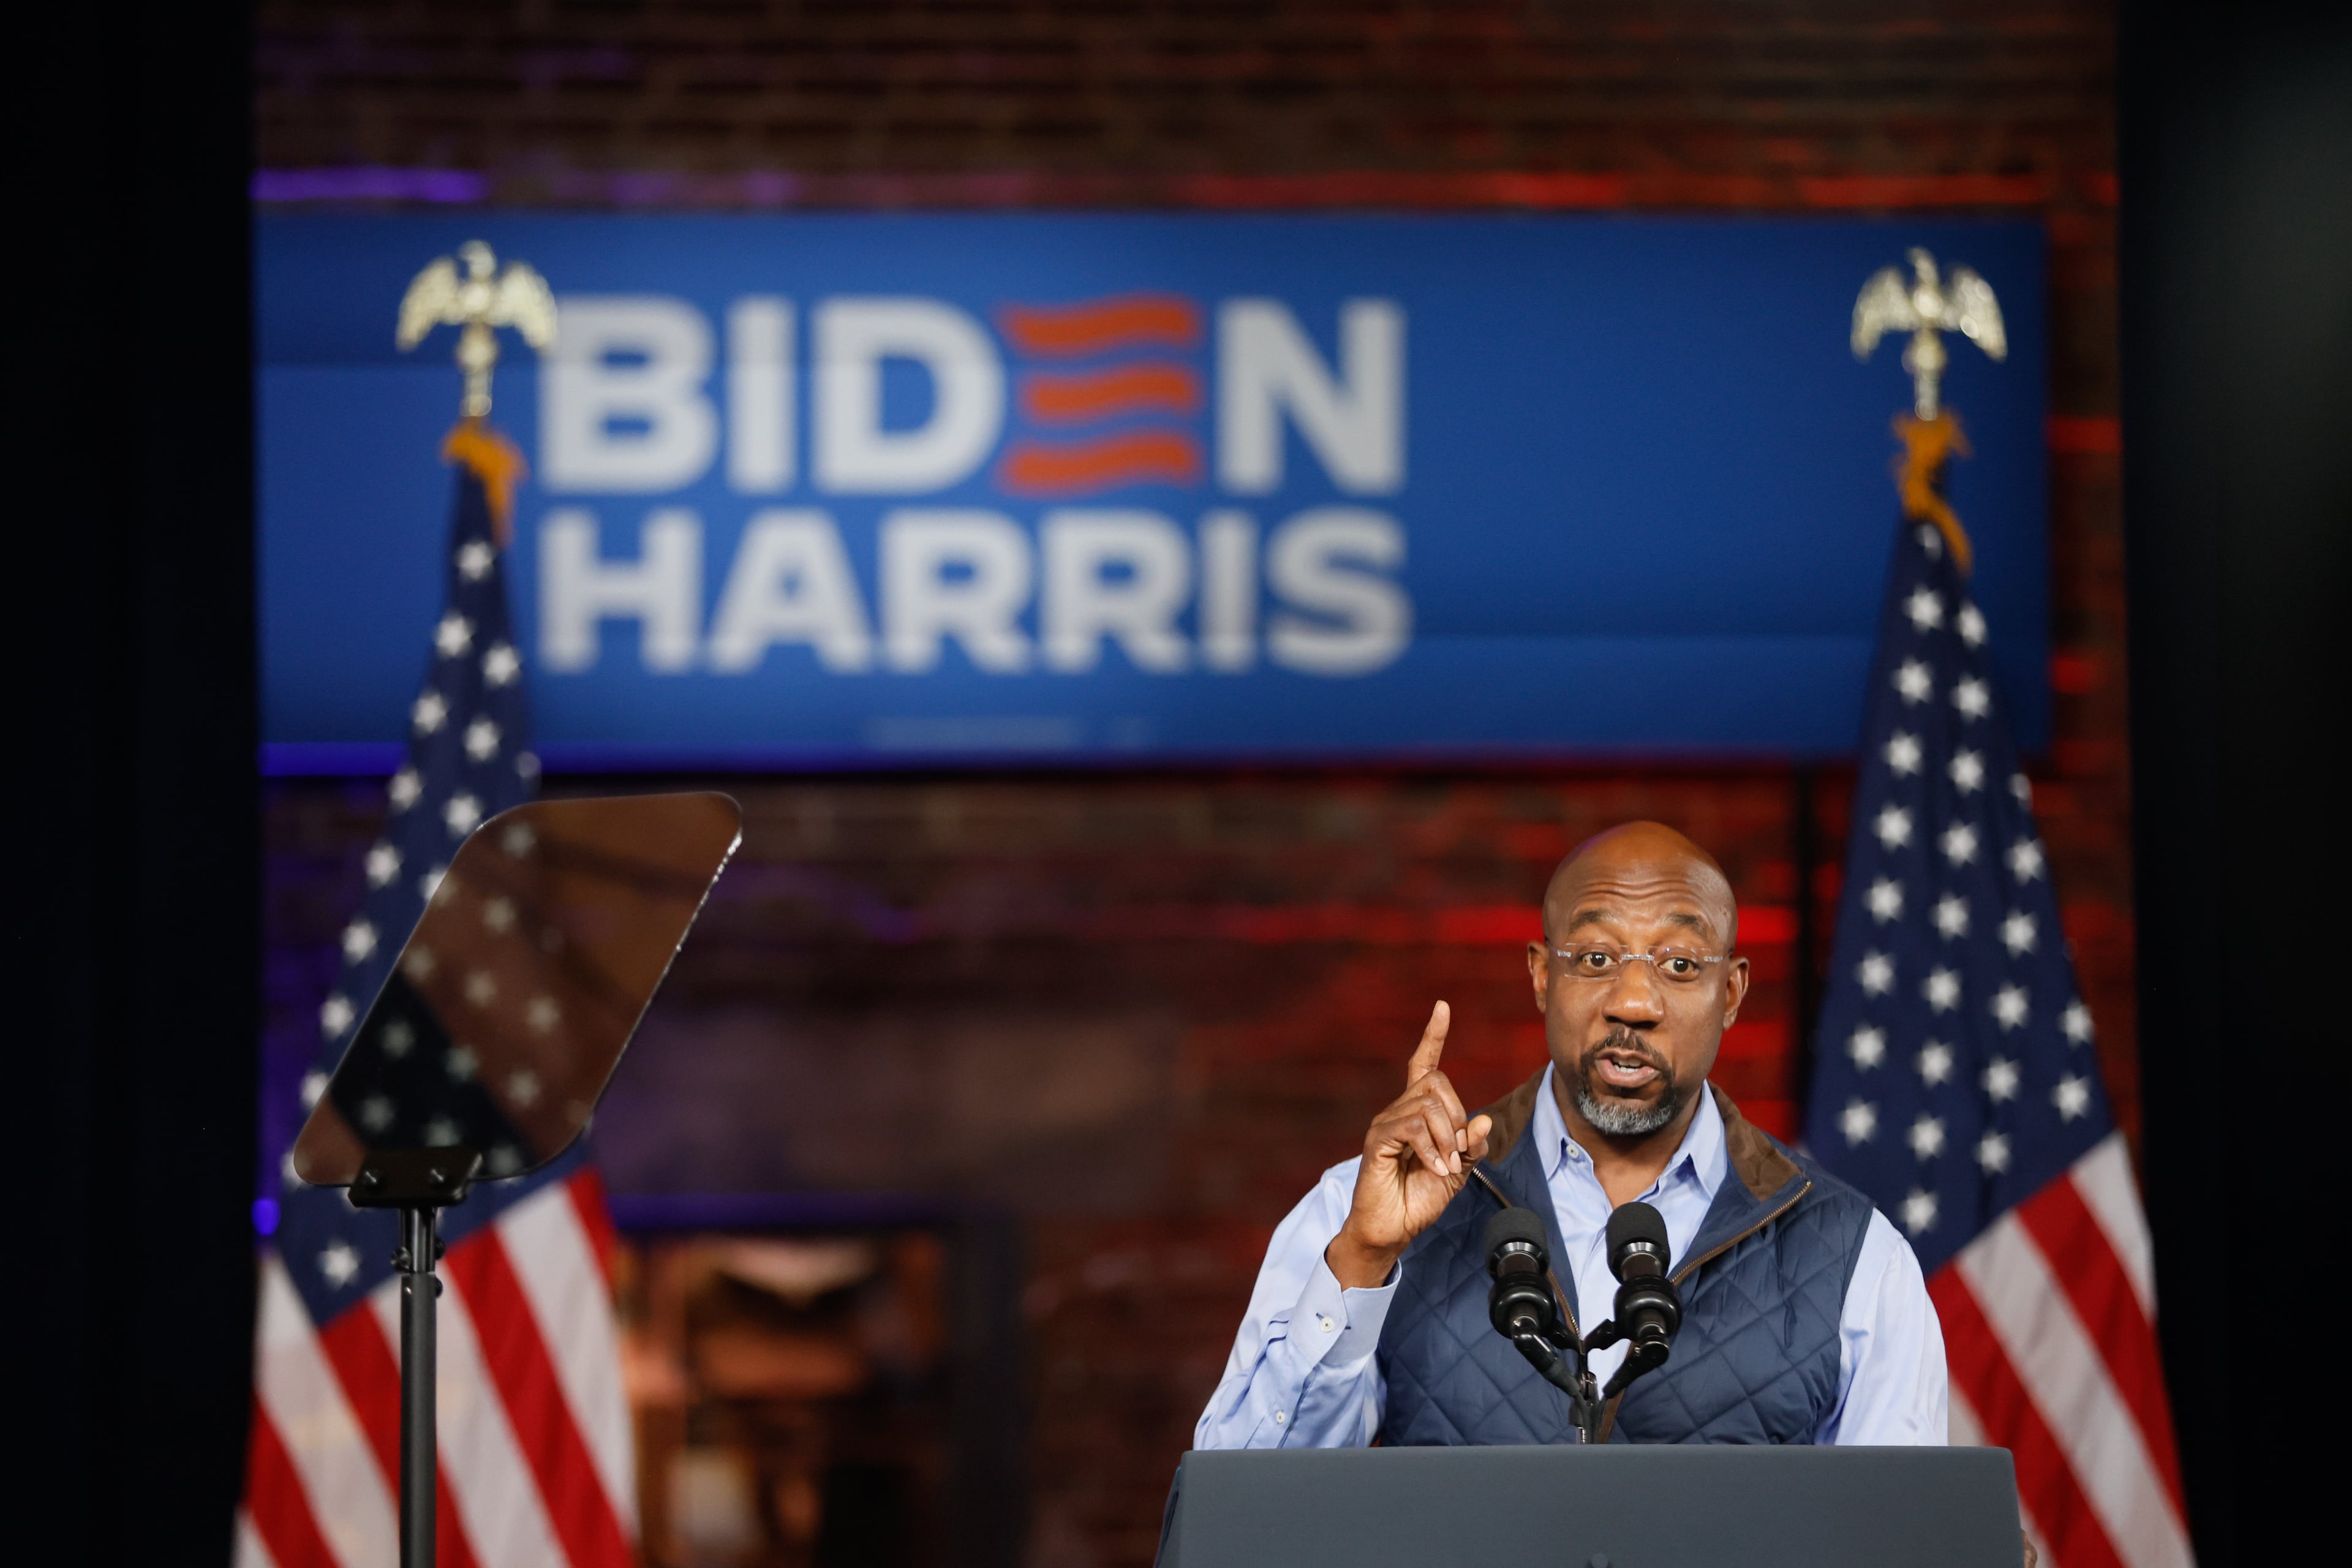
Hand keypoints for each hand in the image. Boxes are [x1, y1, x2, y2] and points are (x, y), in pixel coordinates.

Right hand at [1327, 1002, 1493, 1288]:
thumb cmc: (1421, 1198)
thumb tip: (1482, 1120)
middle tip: (1457, 1153)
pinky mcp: (1377, 1140)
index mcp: (1418, 1113)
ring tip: (1446, 1167)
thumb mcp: (1459, 1171)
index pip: (1424, 1064)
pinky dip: (1433, 1149)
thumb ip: (1471, 1146)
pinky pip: (1412, 1126)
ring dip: (1447, 1138)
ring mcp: (1386, 1123)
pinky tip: (1437, 1170)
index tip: (1442, 1007)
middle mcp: (1399, 1110)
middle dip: (1457, 1116)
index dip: (1433, 1035)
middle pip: (1436, 1082)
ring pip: (1427, 1104)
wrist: (1393, 1229)